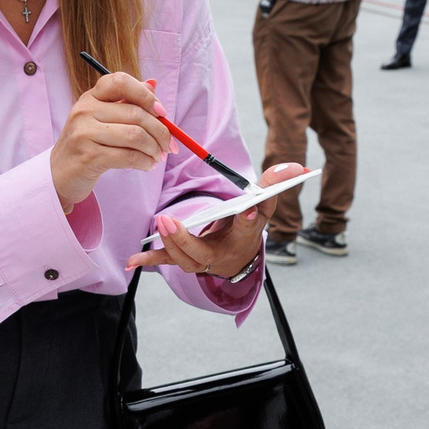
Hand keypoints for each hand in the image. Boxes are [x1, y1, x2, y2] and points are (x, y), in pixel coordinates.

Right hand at [50, 69, 170, 209]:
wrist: (59, 173)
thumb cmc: (87, 144)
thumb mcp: (103, 118)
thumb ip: (127, 101)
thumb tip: (153, 83)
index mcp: (91, 96)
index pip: (121, 82)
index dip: (147, 95)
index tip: (162, 113)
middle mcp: (85, 110)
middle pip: (136, 114)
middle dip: (161, 131)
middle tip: (169, 145)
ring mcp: (85, 133)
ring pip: (135, 136)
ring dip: (154, 149)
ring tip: (157, 157)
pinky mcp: (89, 156)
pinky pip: (129, 156)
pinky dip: (145, 162)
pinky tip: (147, 165)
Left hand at [126, 162, 306, 276]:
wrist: (237, 256)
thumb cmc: (248, 226)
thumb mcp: (263, 206)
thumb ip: (275, 185)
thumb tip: (296, 166)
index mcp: (245, 238)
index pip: (249, 228)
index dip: (250, 220)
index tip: (250, 209)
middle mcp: (222, 255)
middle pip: (203, 252)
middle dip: (186, 239)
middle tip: (170, 221)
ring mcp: (202, 261)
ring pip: (184, 259)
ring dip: (169, 244)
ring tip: (160, 223)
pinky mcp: (185, 259)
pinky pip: (167, 261)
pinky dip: (150, 260)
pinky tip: (131, 260)